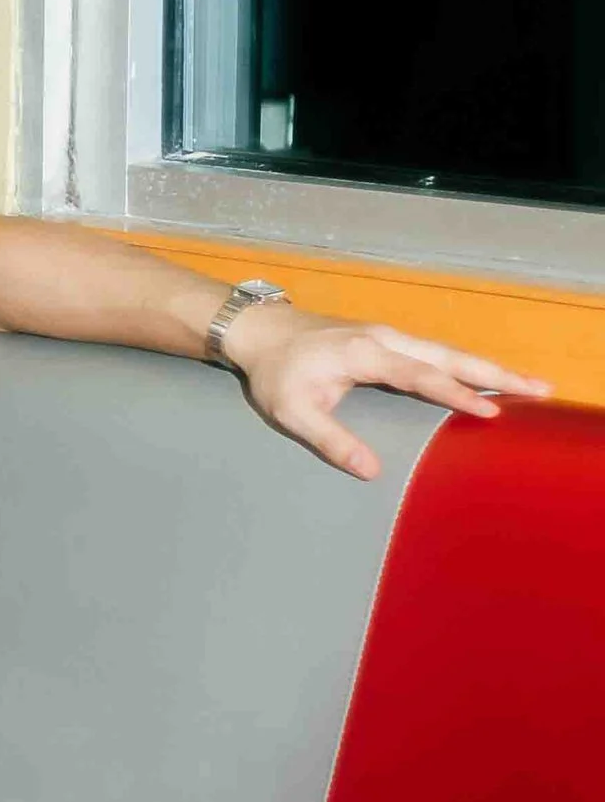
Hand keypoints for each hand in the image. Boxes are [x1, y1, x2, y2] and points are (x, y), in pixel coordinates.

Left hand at [220, 303, 551, 478]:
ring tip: (531, 384)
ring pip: (448, 352)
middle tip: (539, 388)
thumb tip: (369, 471)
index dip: (455, 394)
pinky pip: (437, 353)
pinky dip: (468, 364)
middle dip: (495, 373)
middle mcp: (385, 339)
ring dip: (489, 367)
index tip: (489, 410)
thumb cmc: (275, 372)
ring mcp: (390, 337)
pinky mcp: (390, 341)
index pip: (419, 376)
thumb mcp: (291, 411)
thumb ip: (331, 440)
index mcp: (364, 354)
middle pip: (449, 357)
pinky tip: (489, 378)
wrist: (261, 330)